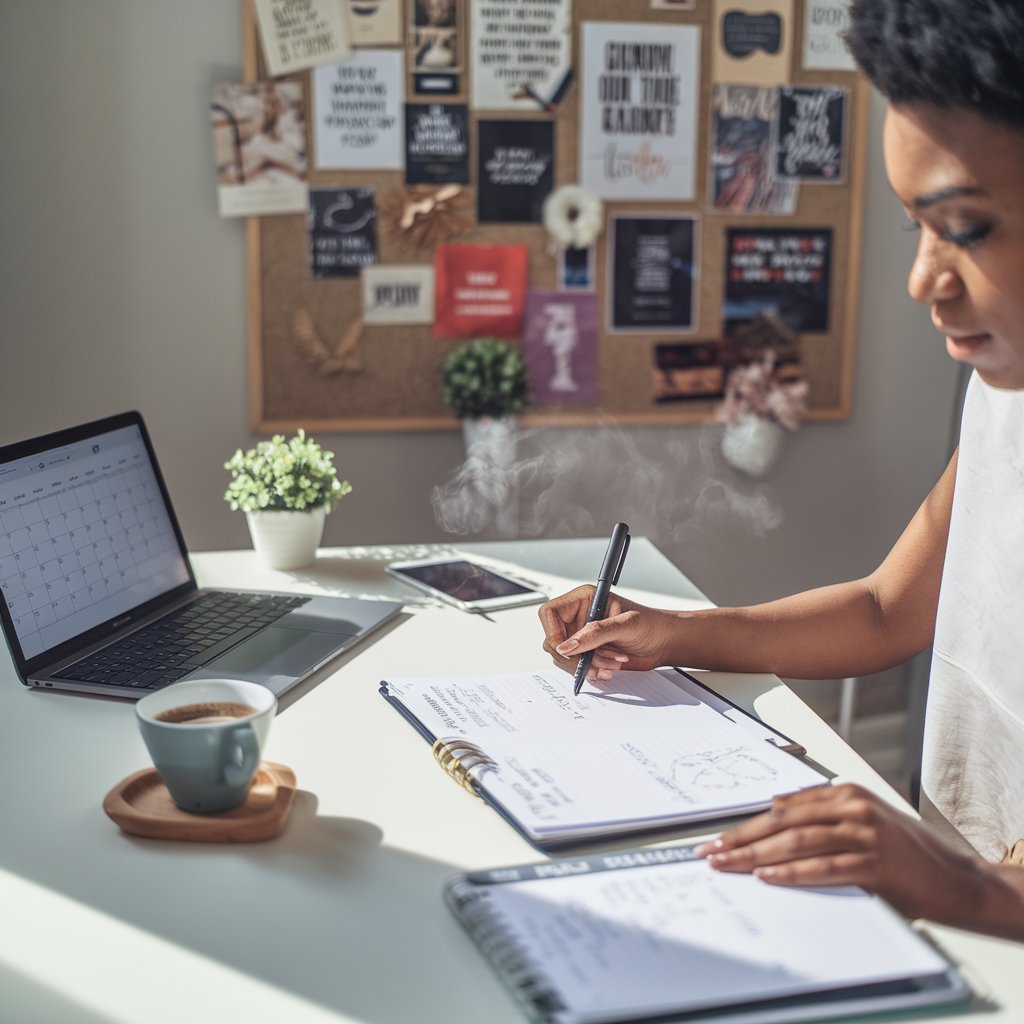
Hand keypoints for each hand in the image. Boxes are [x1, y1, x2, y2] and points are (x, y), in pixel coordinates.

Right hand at [538, 587, 677, 679]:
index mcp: (583, 599)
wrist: (665, 643)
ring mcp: (582, 636)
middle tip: (596, 660)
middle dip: (575, 655)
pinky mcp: (588, 652)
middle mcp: (579, 617)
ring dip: (587, 665)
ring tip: (612, 662)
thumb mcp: (625, 625)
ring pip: (565, 656)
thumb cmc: (651, 625)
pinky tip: (610, 667)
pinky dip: (591, 671)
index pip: (550, 613)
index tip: (567, 649)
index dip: (553, 633)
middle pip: (554, 639)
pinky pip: (576, 667)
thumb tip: (566, 646)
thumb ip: (595, 634)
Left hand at [694, 783, 979, 920]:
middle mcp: (852, 806)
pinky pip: (824, 866)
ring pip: (797, 841)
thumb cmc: (903, 853)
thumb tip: (773, 816)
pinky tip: (768, 877)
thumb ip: (821, 818)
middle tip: (711, 853)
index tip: (717, 839)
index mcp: (844, 793)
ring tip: (729, 866)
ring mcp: (864, 832)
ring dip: (757, 855)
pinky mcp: (875, 861)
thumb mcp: (860, 823)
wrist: (955, 879)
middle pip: (783, 822)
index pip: (782, 809)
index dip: (745, 825)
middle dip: (741, 839)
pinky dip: (792, 872)